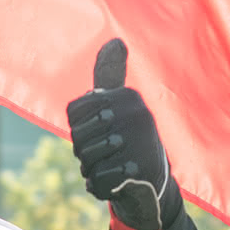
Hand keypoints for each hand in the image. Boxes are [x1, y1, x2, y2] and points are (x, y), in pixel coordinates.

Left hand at [66, 38, 182, 229]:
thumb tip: (116, 41)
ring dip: (93, 170)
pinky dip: (100, 187)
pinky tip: (117, 183)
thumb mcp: (120, 104)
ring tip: (114, 166)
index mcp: (127, 97)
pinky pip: (96, 183)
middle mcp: (135, 115)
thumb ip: (110, 75)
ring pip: (85, 161)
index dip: (80, 128)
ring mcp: (138, 144)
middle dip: (86, 152)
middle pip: (78, 138)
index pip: (74, 112)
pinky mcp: (138, 173)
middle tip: (109, 154)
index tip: (100, 132)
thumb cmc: (129, 140)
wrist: (154, 183)